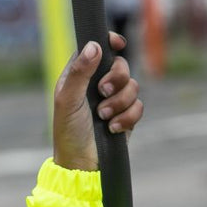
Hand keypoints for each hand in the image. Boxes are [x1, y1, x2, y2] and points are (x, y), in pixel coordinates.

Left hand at [52, 32, 143, 171]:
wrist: (81, 164)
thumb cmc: (69, 133)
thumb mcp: (68, 101)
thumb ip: (79, 73)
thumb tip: (94, 45)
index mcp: (80, 77)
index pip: (97, 49)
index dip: (109, 42)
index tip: (117, 44)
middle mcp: (97, 85)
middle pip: (120, 65)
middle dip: (116, 78)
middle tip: (103, 93)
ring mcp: (113, 101)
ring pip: (132, 85)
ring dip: (119, 102)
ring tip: (103, 117)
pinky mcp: (125, 116)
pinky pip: (139, 106)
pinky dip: (127, 117)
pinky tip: (113, 128)